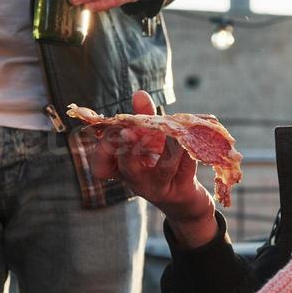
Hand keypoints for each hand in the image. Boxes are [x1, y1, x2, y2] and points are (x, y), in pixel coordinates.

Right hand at [90, 92, 216, 246]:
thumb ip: (143, 118)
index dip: (102, 150)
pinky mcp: (182, 190)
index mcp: (123, 170)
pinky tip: (190, 137)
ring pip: (163, 169)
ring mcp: (160, 188)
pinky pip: (186, 169)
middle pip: (127, 166)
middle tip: (127, 131)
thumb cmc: (161, 164)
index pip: (100, 166)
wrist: (183, 199)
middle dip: (127, 147)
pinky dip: (189, 152)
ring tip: (170, 131)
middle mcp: (137, 181)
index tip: (114, 129)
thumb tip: (139, 93)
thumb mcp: (149, 140)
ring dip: (167, 148)